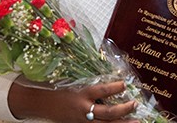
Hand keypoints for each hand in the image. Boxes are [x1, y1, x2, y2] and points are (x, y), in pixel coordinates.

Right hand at [9, 79, 139, 122]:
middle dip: (124, 109)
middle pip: (107, 112)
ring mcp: (82, 121)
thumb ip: (88, 74)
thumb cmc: (55, 86)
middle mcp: (83, 109)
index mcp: (81, 93)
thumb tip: (104, 61)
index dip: (114, 87)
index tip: (125, 83)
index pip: (101, 91)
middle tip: (135, 104)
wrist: (39, 102)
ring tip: (137, 122)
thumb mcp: (71, 77)